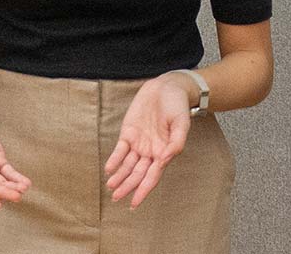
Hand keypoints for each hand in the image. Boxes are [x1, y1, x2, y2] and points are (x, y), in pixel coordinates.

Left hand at [104, 75, 193, 208]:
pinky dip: (114, 159)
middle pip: (137, 174)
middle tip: (117, 198)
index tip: (134, 203)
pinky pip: (120, 150)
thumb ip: (176, 142)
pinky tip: (109, 169)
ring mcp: (139, 143)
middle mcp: (150, 151)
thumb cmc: (177, 105)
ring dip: (119, 176)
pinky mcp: (129, 132)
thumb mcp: (182, 123)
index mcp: (164, 153)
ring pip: (127, 165)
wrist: (167, 87)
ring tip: (111, 187)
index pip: (152, 177)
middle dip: (127, 187)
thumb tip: (165, 158)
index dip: (143, 190)